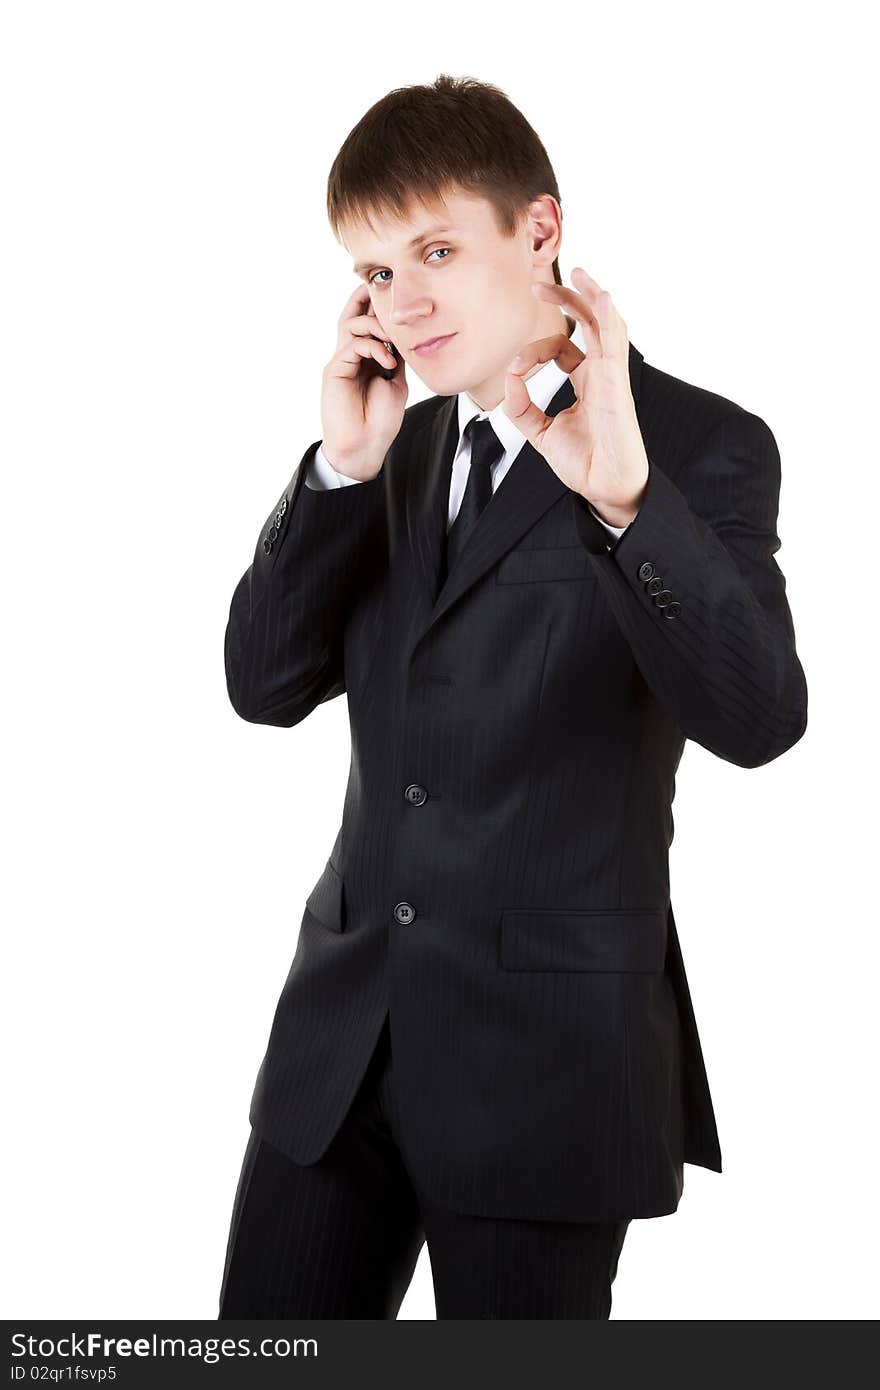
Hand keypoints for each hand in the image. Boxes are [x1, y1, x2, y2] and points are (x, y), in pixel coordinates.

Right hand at [319, 284, 407, 479]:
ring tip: (394, 343)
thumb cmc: (380, 420)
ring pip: (351, 324)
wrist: (364, 447)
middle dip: (366, 298)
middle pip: (351, 314)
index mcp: (364, 358)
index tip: (393, 294)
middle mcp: (350, 356)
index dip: (375, 305)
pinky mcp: (334, 371)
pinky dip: (374, 348)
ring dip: (376, 326)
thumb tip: (404, 335)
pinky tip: (389, 362)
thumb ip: (396, 357)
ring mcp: (341, 362)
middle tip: (386, 292)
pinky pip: (352, 345)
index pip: (366, 322)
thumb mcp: (395, 382)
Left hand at [502, 268, 648, 525]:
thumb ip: (522, 407)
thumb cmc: (584, 462)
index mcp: (587, 382)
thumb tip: (507, 380)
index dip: (534, 351)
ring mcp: (612, 377)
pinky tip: (601, 298)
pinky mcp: (617, 385)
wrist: (604, 487)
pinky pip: (615, 344)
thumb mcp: (540, 432)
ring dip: (592, 296)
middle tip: (539, 282)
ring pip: (607, 324)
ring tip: (578, 272)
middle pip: (589, 324)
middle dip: (567, 298)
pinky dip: (608, 318)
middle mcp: (602, 374)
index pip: (562, 348)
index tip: (514, 368)